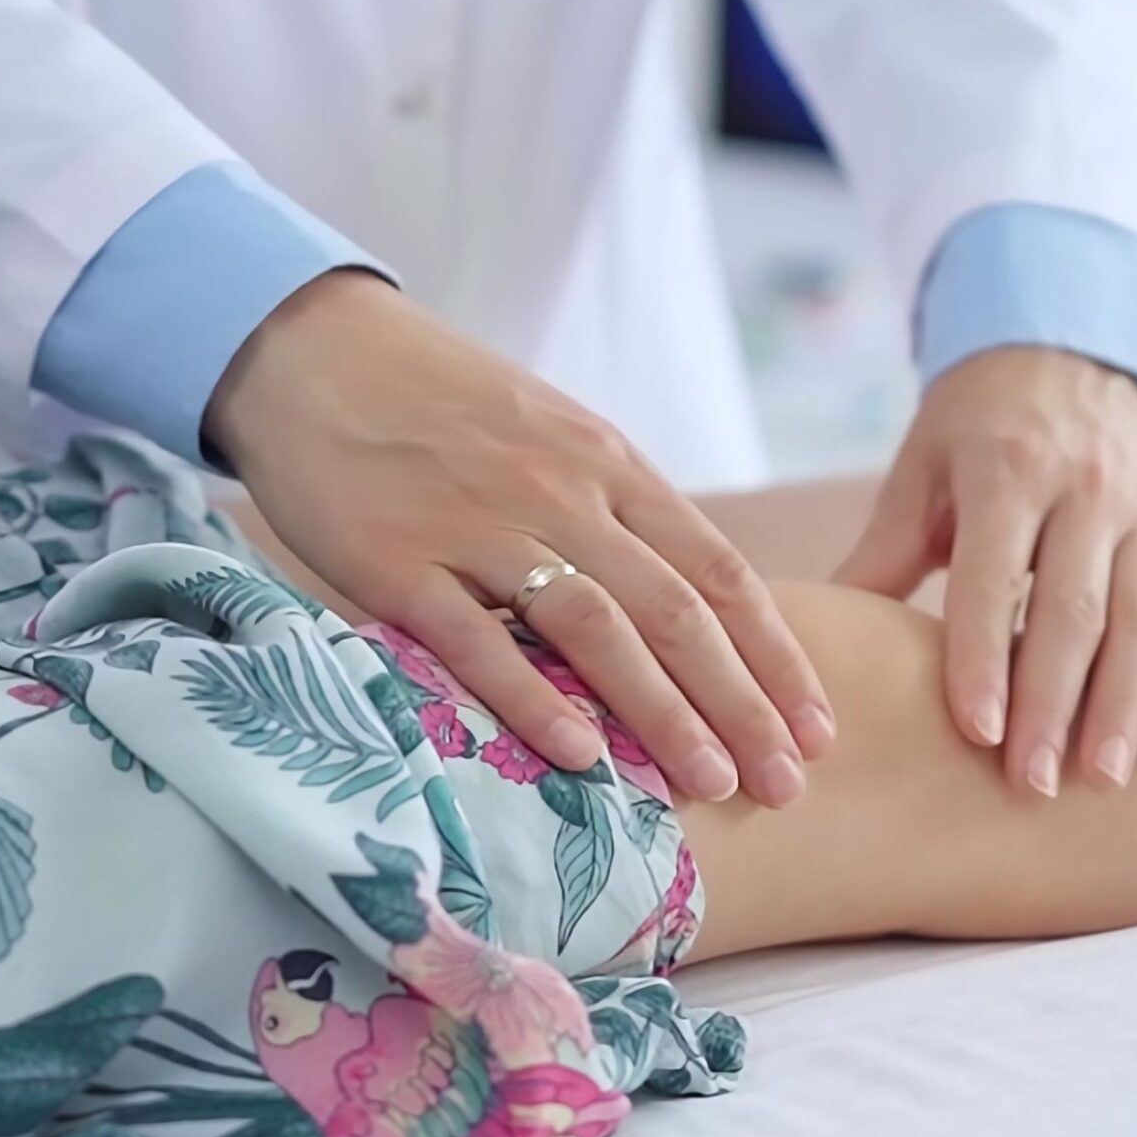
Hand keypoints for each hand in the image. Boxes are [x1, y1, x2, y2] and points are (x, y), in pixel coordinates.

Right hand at [205, 272, 834, 806]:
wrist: (317, 349)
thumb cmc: (442, 400)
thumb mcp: (551, 431)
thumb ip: (613, 509)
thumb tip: (683, 606)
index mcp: (606, 462)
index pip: (717, 568)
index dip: (774, 654)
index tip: (819, 726)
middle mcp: (560, 492)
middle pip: (675, 610)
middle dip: (742, 703)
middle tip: (791, 782)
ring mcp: (479, 526)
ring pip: (596, 629)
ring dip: (663, 713)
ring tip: (713, 787)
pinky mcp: (398, 562)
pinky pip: (478, 640)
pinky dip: (535, 700)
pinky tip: (582, 757)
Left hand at [835, 346, 1136, 793]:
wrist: (1062, 346)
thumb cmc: (975, 423)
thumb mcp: (922, 465)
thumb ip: (884, 549)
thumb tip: (821, 635)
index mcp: (1008, 468)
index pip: (994, 573)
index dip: (983, 653)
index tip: (977, 732)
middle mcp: (1086, 488)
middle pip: (1073, 606)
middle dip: (1053, 701)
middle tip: (1031, 784)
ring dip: (1128, 703)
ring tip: (1103, 778)